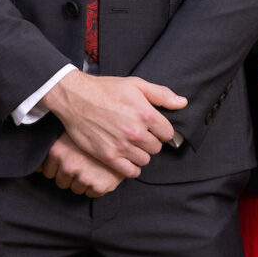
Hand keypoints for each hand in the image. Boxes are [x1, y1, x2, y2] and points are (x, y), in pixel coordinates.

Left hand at [37, 132, 122, 197]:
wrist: (123, 132)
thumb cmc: (94, 130)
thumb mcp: (71, 132)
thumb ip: (54, 150)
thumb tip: (37, 170)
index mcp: (58, 151)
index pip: (48, 172)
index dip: (57, 168)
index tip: (67, 161)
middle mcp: (69, 165)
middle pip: (61, 182)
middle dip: (69, 176)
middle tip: (81, 164)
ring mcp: (84, 177)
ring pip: (75, 188)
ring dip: (82, 181)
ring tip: (92, 167)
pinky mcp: (99, 186)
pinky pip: (91, 193)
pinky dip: (96, 186)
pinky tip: (100, 172)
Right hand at [41, 71, 185, 179]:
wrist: (75, 97)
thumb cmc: (105, 89)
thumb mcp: (135, 84)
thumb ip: (161, 94)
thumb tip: (182, 103)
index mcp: (145, 113)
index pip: (168, 133)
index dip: (161, 130)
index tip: (153, 128)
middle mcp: (136, 132)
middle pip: (156, 148)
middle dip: (150, 142)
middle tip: (139, 135)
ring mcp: (122, 146)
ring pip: (145, 160)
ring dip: (140, 154)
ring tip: (131, 145)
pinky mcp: (108, 156)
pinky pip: (130, 171)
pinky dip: (131, 167)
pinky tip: (127, 158)